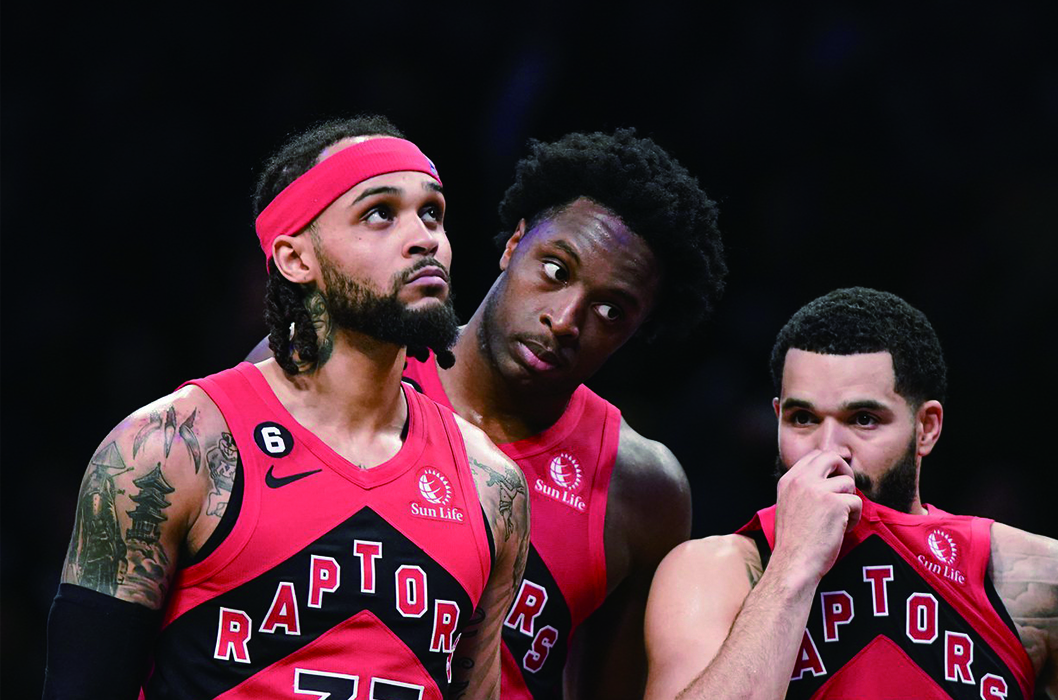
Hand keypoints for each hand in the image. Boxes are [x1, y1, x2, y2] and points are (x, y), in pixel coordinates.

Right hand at [772, 450, 861, 586]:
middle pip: (831, 457)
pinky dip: (855, 518)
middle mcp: (801, 481)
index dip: (829, 464)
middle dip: (844, 470)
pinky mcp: (836, 503)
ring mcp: (818, 490)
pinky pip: (857, 502)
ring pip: (847, 482)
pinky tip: (842, 530)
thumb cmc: (793, 542)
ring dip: (849, 501)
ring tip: (840, 520)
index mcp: (788, 481)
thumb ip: (803, 489)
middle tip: (846, 490)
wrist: (793, 563)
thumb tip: (827, 479)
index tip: (835, 478)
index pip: (813, 456)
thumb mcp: (788, 506)